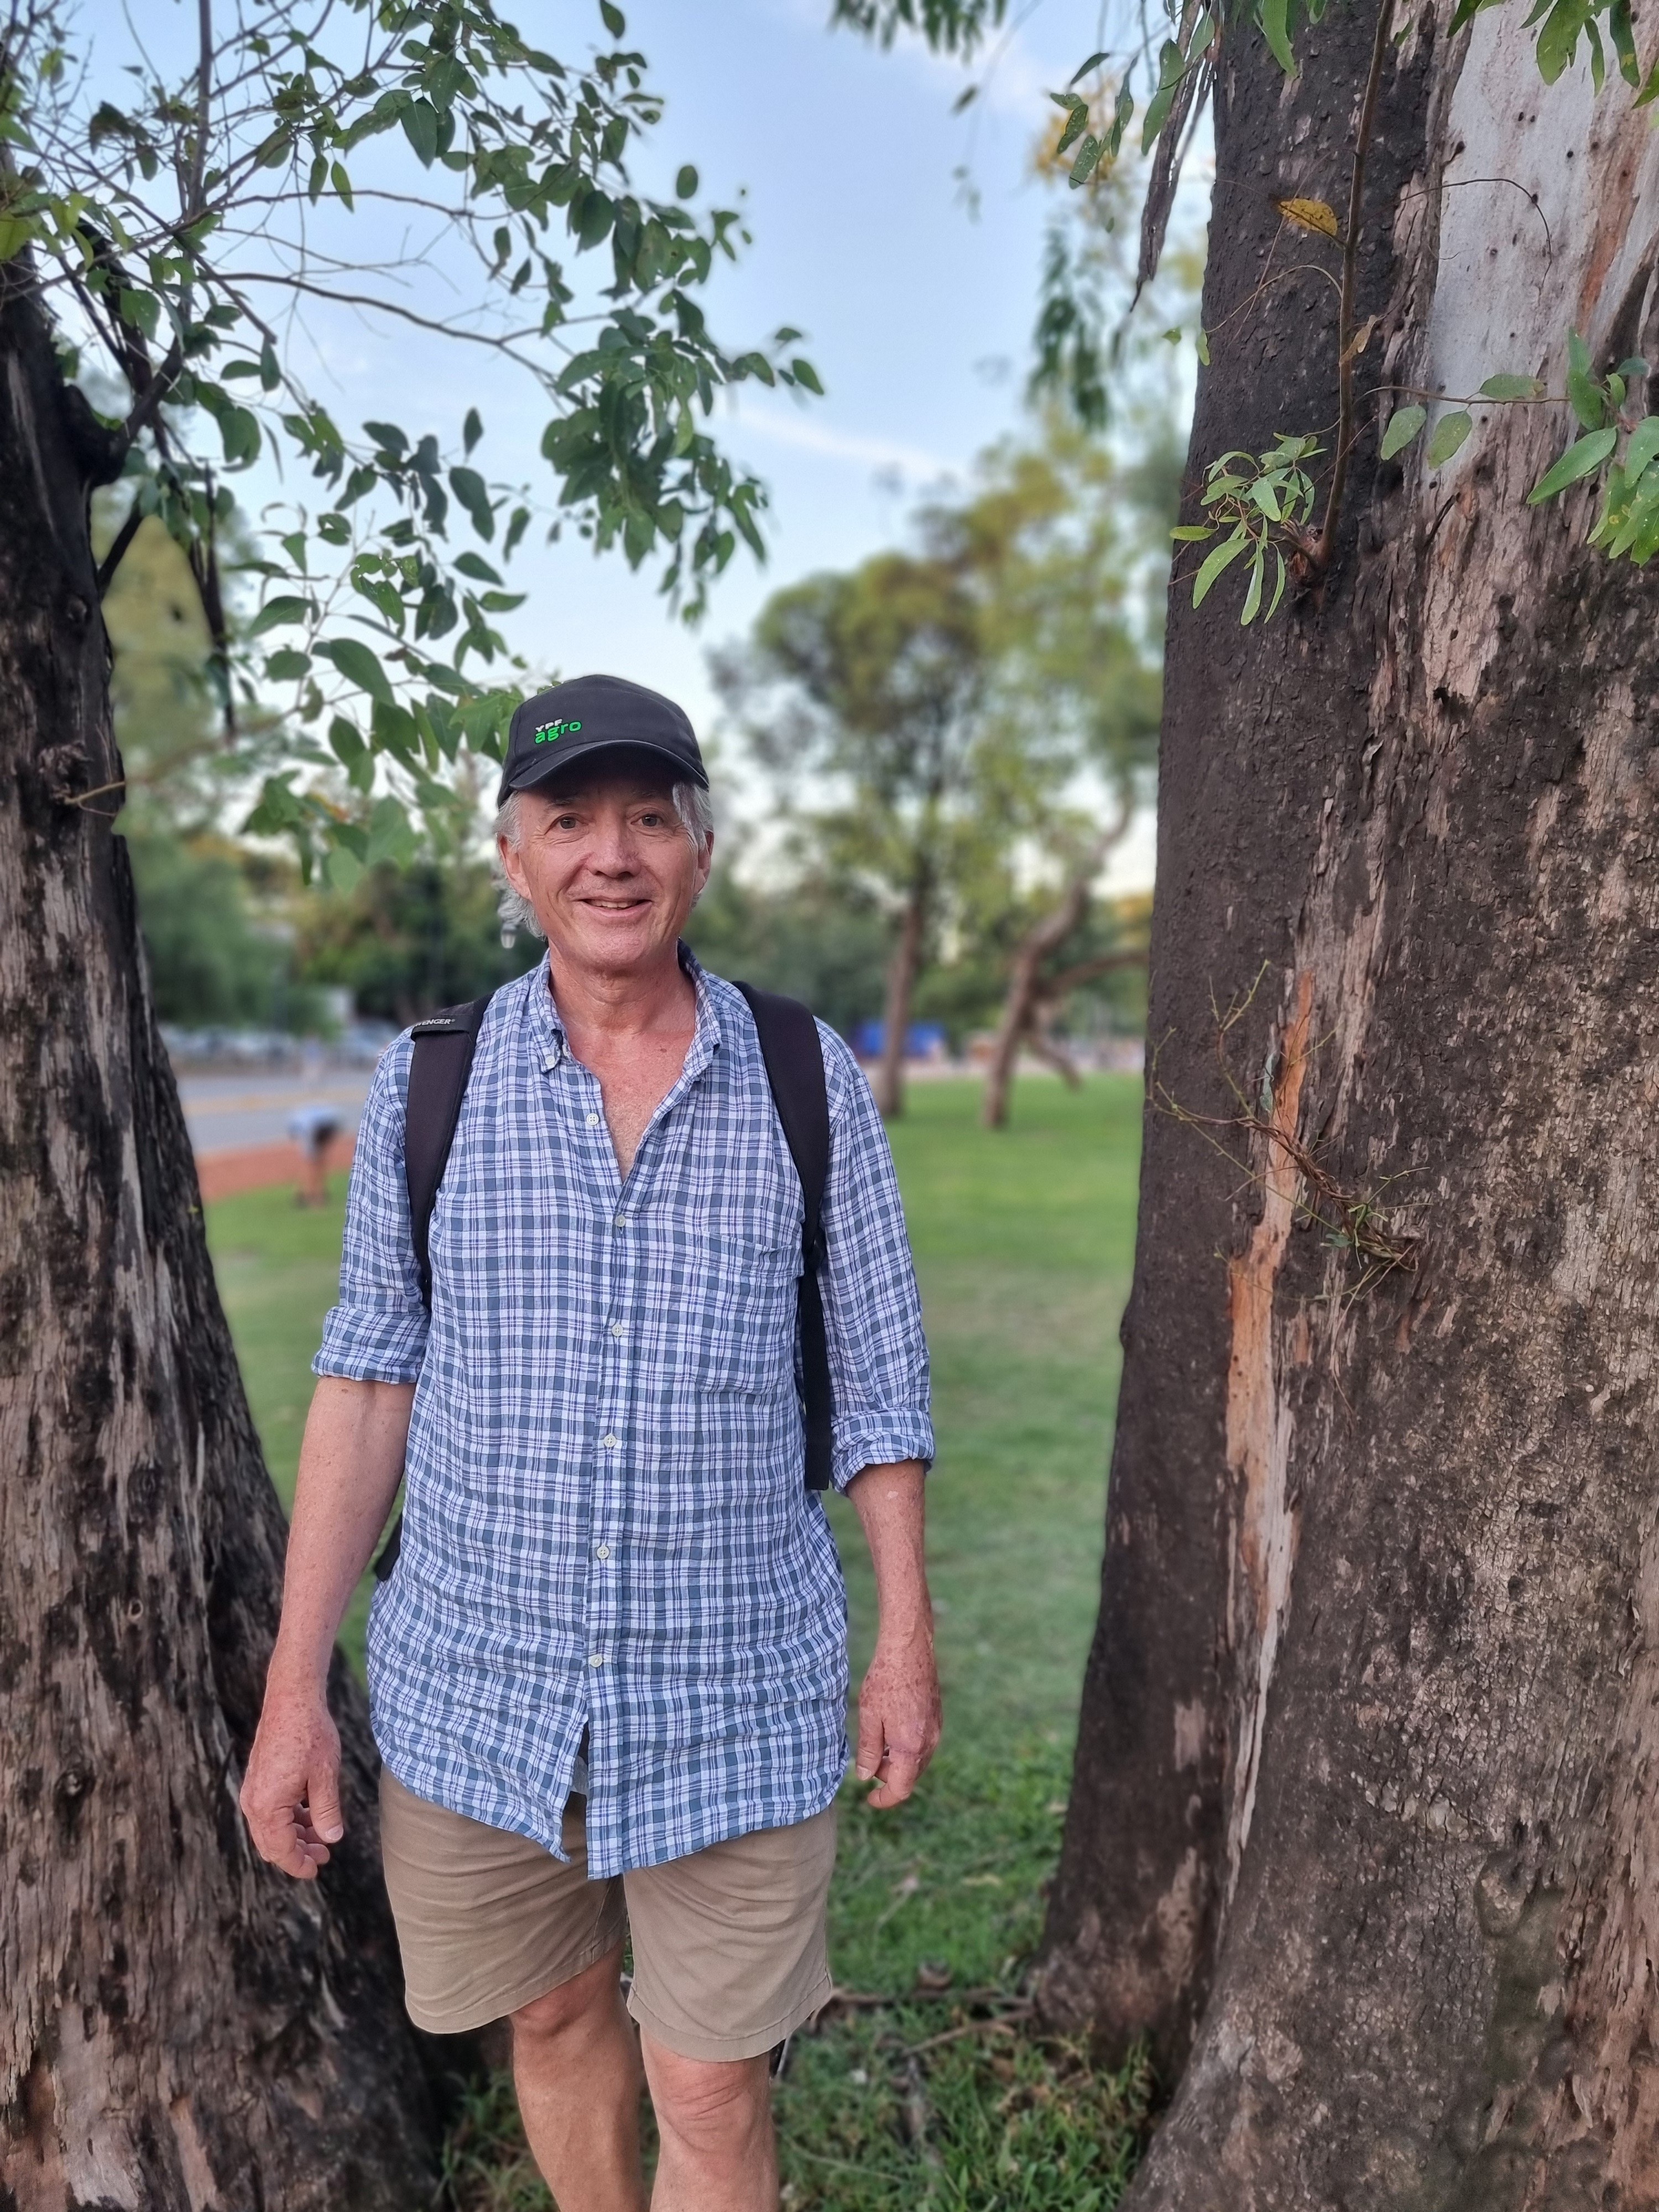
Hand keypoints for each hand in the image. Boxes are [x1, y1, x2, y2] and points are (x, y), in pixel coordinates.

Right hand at [240, 1671, 344, 1879]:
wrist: (291, 1699)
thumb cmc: (310, 1734)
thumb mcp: (325, 1775)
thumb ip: (326, 1811)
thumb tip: (332, 1838)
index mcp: (268, 1806)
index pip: (281, 1850)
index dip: (299, 1865)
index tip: (316, 1871)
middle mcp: (254, 1801)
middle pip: (272, 1844)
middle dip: (297, 1853)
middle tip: (324, 1854)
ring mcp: (254, 1790)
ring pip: (271, 1828)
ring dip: (294, 1836)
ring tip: (322, 1837)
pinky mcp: (258, 1779)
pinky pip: (270, 1811)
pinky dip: (289, 1819)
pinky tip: (311, 1815)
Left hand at [855, 1626, 941, 1808]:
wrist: (909, 1649)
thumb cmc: (885, 1681)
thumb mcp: (869, 1717)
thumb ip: (868, 1751)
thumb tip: (864, 1777)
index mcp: (911, 1748)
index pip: (901, 1789)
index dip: (884, 1799)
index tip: (870, 1799)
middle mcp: (928, 1743)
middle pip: (910, 1777)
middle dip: (889, 1776)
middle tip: (868, 1761)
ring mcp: (936, 1730)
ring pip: (918, 1761)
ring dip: (898, 1761)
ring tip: (878, 1742)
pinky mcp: (937, 1718)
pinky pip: (923, 1744)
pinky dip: (908, 1747)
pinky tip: (892, 1728)